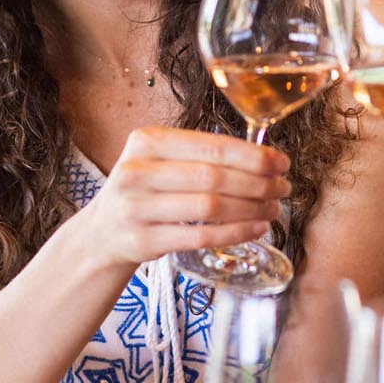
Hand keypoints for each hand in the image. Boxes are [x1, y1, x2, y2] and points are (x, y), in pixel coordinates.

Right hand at [86, 127, 289, 269]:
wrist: (101, 233)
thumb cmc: (145, 190)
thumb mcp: (160, 161)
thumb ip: (201, 155)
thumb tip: (264, 159)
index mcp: (147, 141)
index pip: (212, 146)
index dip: (252, 155)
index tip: (281, 162)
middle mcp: (137, 171)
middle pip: (213, 177)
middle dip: (257, 183)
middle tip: (282, 188)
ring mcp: (136, 207)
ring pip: (209, 207)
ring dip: (250, 209)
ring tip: (272, 209)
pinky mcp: (141, 241)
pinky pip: (200, 236)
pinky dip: (235, 233)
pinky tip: (255, 229)